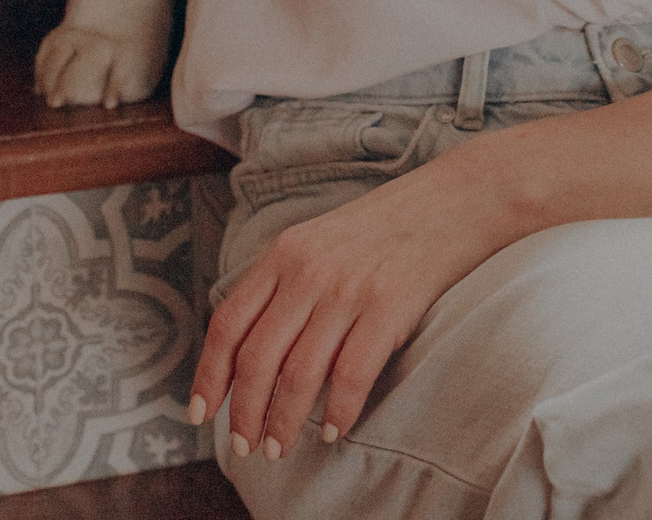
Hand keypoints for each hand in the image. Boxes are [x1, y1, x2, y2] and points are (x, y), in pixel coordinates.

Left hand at [188, 148, 516, 458]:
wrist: (451, 201)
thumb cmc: (383, 229)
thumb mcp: (317, 240)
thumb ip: (283, 284)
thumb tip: (250, 350)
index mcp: (281, 253)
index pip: (228, 324)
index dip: (208, 376)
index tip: (200, 413)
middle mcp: (307, 271)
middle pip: (257, 358)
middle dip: (245, 413)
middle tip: (246, 448)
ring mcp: (347, 290)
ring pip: (298, 375)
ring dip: (284, 423)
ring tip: (279, 449)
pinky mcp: (388, 308)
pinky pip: (350, 375)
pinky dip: (337, 412)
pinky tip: (334, 431)